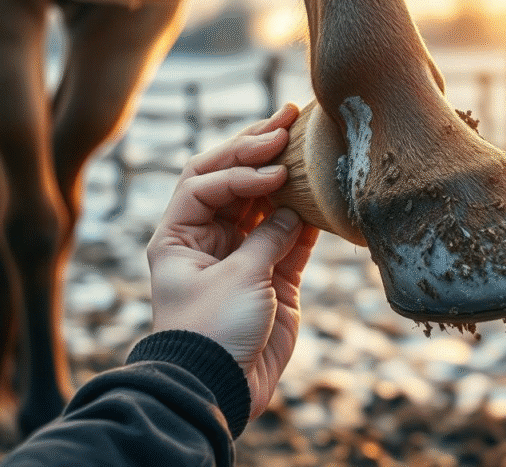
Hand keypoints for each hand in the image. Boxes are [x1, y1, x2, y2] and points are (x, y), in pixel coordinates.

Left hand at [147, 104, 319, 418]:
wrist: (220, 388)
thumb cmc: (212, 331)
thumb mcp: (238, 278)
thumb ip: (268, 237)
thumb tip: (295, 207)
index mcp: (181, 235)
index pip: (206, 181)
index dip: (240, 168)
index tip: (273, 167)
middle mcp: (209, 239)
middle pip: (233, 180)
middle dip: (258, 147)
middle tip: (288, 115)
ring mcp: (243, 256)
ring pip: (266, 203)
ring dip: (286, 174)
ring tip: (309, 137)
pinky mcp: (273, 277)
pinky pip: (292, 236)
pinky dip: (308, 214)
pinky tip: (324, 189)